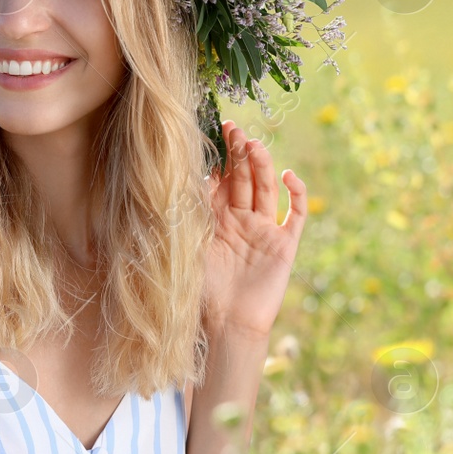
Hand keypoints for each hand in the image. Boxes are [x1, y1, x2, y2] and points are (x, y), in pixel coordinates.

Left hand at [202, 120, 307, 339]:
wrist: (228, 325)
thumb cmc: (201, 292)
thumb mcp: (185, 250)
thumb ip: (180, 219)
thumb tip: (156, 186)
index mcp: (215, 220)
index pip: (219, 181)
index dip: (219, 159)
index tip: (213, 134)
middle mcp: (240, 220)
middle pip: (242, 179)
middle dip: (238, 153)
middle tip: (233, 129)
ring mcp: (264, 230)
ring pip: (265, 189)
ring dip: (262, 166)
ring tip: (254, 144)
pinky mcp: (285, 244)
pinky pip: (294, 214)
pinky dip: (296, 194)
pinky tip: (288, 176)